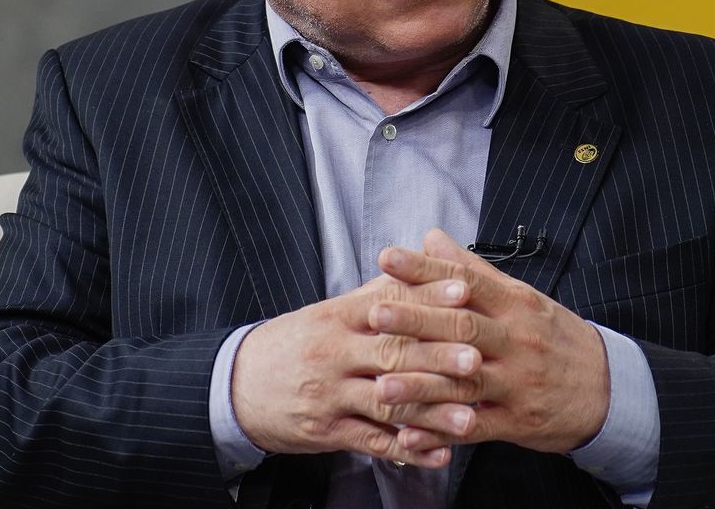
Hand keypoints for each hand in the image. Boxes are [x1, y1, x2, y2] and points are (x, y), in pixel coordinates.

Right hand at [230, 273, 482, 467]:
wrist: (237, 385)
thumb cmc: (296, 344)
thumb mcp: (330, 312)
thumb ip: (379, 292)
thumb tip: (424, 261)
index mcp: (338, 317)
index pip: (388, 304)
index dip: (428, 298)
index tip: (465, 293)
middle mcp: (333, 353)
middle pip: (392, 353)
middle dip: (438, 357)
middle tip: (477, 359)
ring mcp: (328, 395)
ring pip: (386, 403)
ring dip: (431, 413)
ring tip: (469, 418)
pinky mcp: (325, 431)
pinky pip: (371, 442)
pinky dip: (407, 450)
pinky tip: (438, 454)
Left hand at [371, 229, 610, 454]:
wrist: (608, 388)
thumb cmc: (555, 338)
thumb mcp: (522, 299)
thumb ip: (473, 270)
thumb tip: (432, 237)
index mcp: (516, 305)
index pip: (466, 280)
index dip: (426, 269)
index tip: (387, 258)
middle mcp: (517, 341)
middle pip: (463, 328)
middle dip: (417, 322)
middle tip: (375, 314)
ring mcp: (517, 383)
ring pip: (464, 382)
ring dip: (421, 385)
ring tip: (380, 385)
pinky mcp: (517, 422)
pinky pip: (474, 428)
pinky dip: (439, 432)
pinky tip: (407, 434)